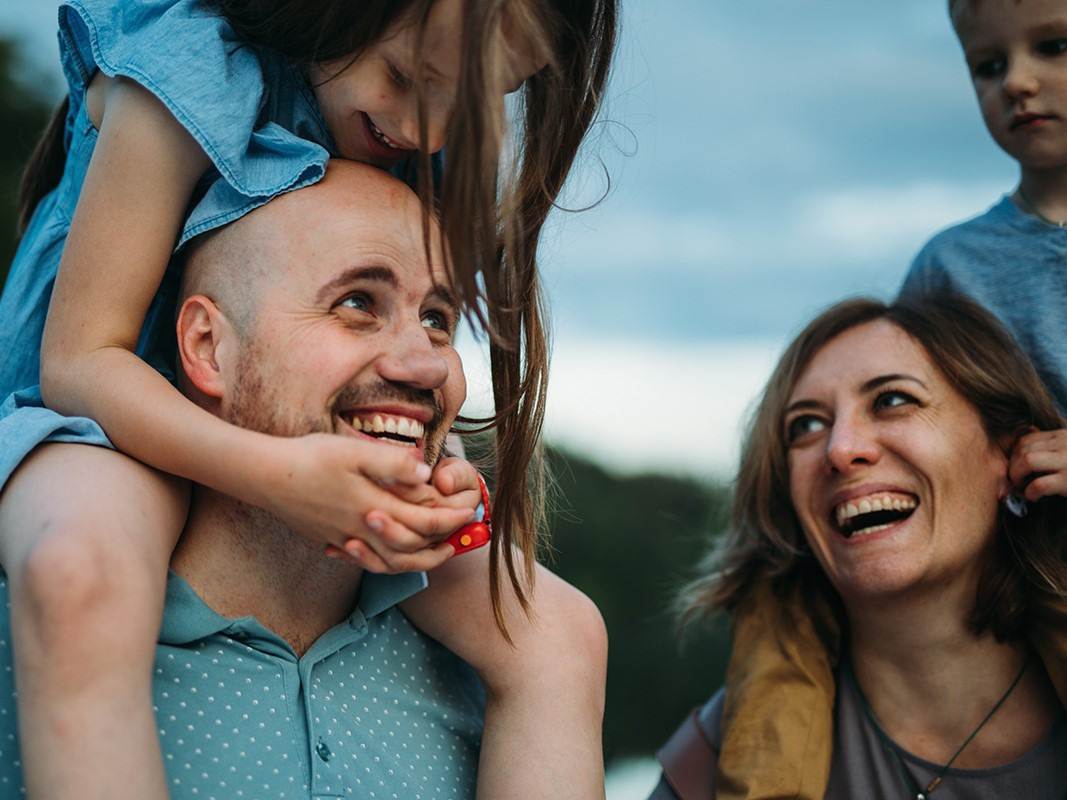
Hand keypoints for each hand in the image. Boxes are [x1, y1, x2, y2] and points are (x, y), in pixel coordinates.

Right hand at [259, 433, 475, 566]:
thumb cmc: (309, 458)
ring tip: (439, 550)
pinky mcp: (332, 538)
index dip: (451, 518)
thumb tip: (426, 475)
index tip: (470, 511)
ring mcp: (346, 538)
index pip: (424, 522)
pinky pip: (369, 559)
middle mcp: (363, 530)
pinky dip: (389, 560)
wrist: (265, 477)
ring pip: (391, 561)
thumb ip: (392, 464)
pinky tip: (394, 552)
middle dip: (442, 540)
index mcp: (373, 507)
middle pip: (413, 547)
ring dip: (420, 558)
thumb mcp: (353, 452)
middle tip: (464, 532)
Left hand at [1009, 427, 1066, 500]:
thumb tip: (1023, 452)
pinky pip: (1040, 484)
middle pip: (1022, 449)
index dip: (1013, 454)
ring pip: (1028, 460)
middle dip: (1011, 466)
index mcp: (1062, 436)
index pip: (1025, 439)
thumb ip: (1052, 447)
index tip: (1013, 467)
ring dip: (1017, 475)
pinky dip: (1030, 492)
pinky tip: (1033, 497)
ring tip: (1020, 487)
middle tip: (1014, 480)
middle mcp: (1064, 445)